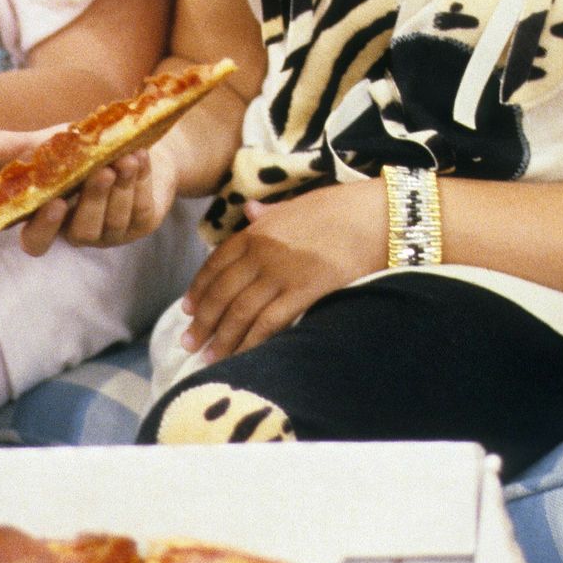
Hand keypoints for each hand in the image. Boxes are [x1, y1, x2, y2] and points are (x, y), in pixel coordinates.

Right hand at [0, 129, 181, 256]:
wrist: (131, 141)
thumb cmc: (84, 151)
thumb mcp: (50, 146)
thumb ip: (18, 147)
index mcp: (51, 218)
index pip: (36, 242)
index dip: (44, 229)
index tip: (54, 202)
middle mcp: (80, 230)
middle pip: (83, 231)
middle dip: (94, 200)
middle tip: (101, 170)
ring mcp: (112, 231)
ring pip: (115, 219)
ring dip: (121, 187)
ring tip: (126, 158)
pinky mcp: (141, 222)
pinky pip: (140, 208)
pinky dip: (140, 181)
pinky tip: (139, 159)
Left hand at [182, 184, 385, 360]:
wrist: (376, 215)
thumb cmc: (340, 208)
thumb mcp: (297, 204)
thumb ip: (270, 213)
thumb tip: (251, 211)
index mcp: (256, 231)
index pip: (215, 265)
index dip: (198, 290)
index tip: (187, 310)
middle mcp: (261, 254)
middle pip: (221, 293)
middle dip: (202, 322)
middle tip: (188, 343)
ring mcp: (281, 274)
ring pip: (239, 312)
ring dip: (222, 339)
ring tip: (208, 357)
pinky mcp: (304, 292)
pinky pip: (268, 323)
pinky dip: (251, 343)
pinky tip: (242, 357)